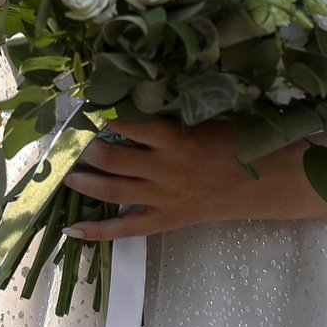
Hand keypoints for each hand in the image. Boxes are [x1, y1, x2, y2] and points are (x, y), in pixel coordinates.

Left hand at [61, 117, 324, 238]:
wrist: (266, 182)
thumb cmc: (236, 142)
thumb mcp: (205, 118)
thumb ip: (170, 113)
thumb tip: (132, 94)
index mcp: (175, 138)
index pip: (127, 123)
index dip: (99, 114)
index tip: (78, 105)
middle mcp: (164, 169)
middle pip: (111, 157)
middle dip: (82, 147)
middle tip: (61, 137)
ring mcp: (163, 197)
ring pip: (111, 191)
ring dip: (82, 180)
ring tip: (59, 171)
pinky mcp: (166, 220)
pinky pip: (126, 229)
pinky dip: (98, 231)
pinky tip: (71, 230)